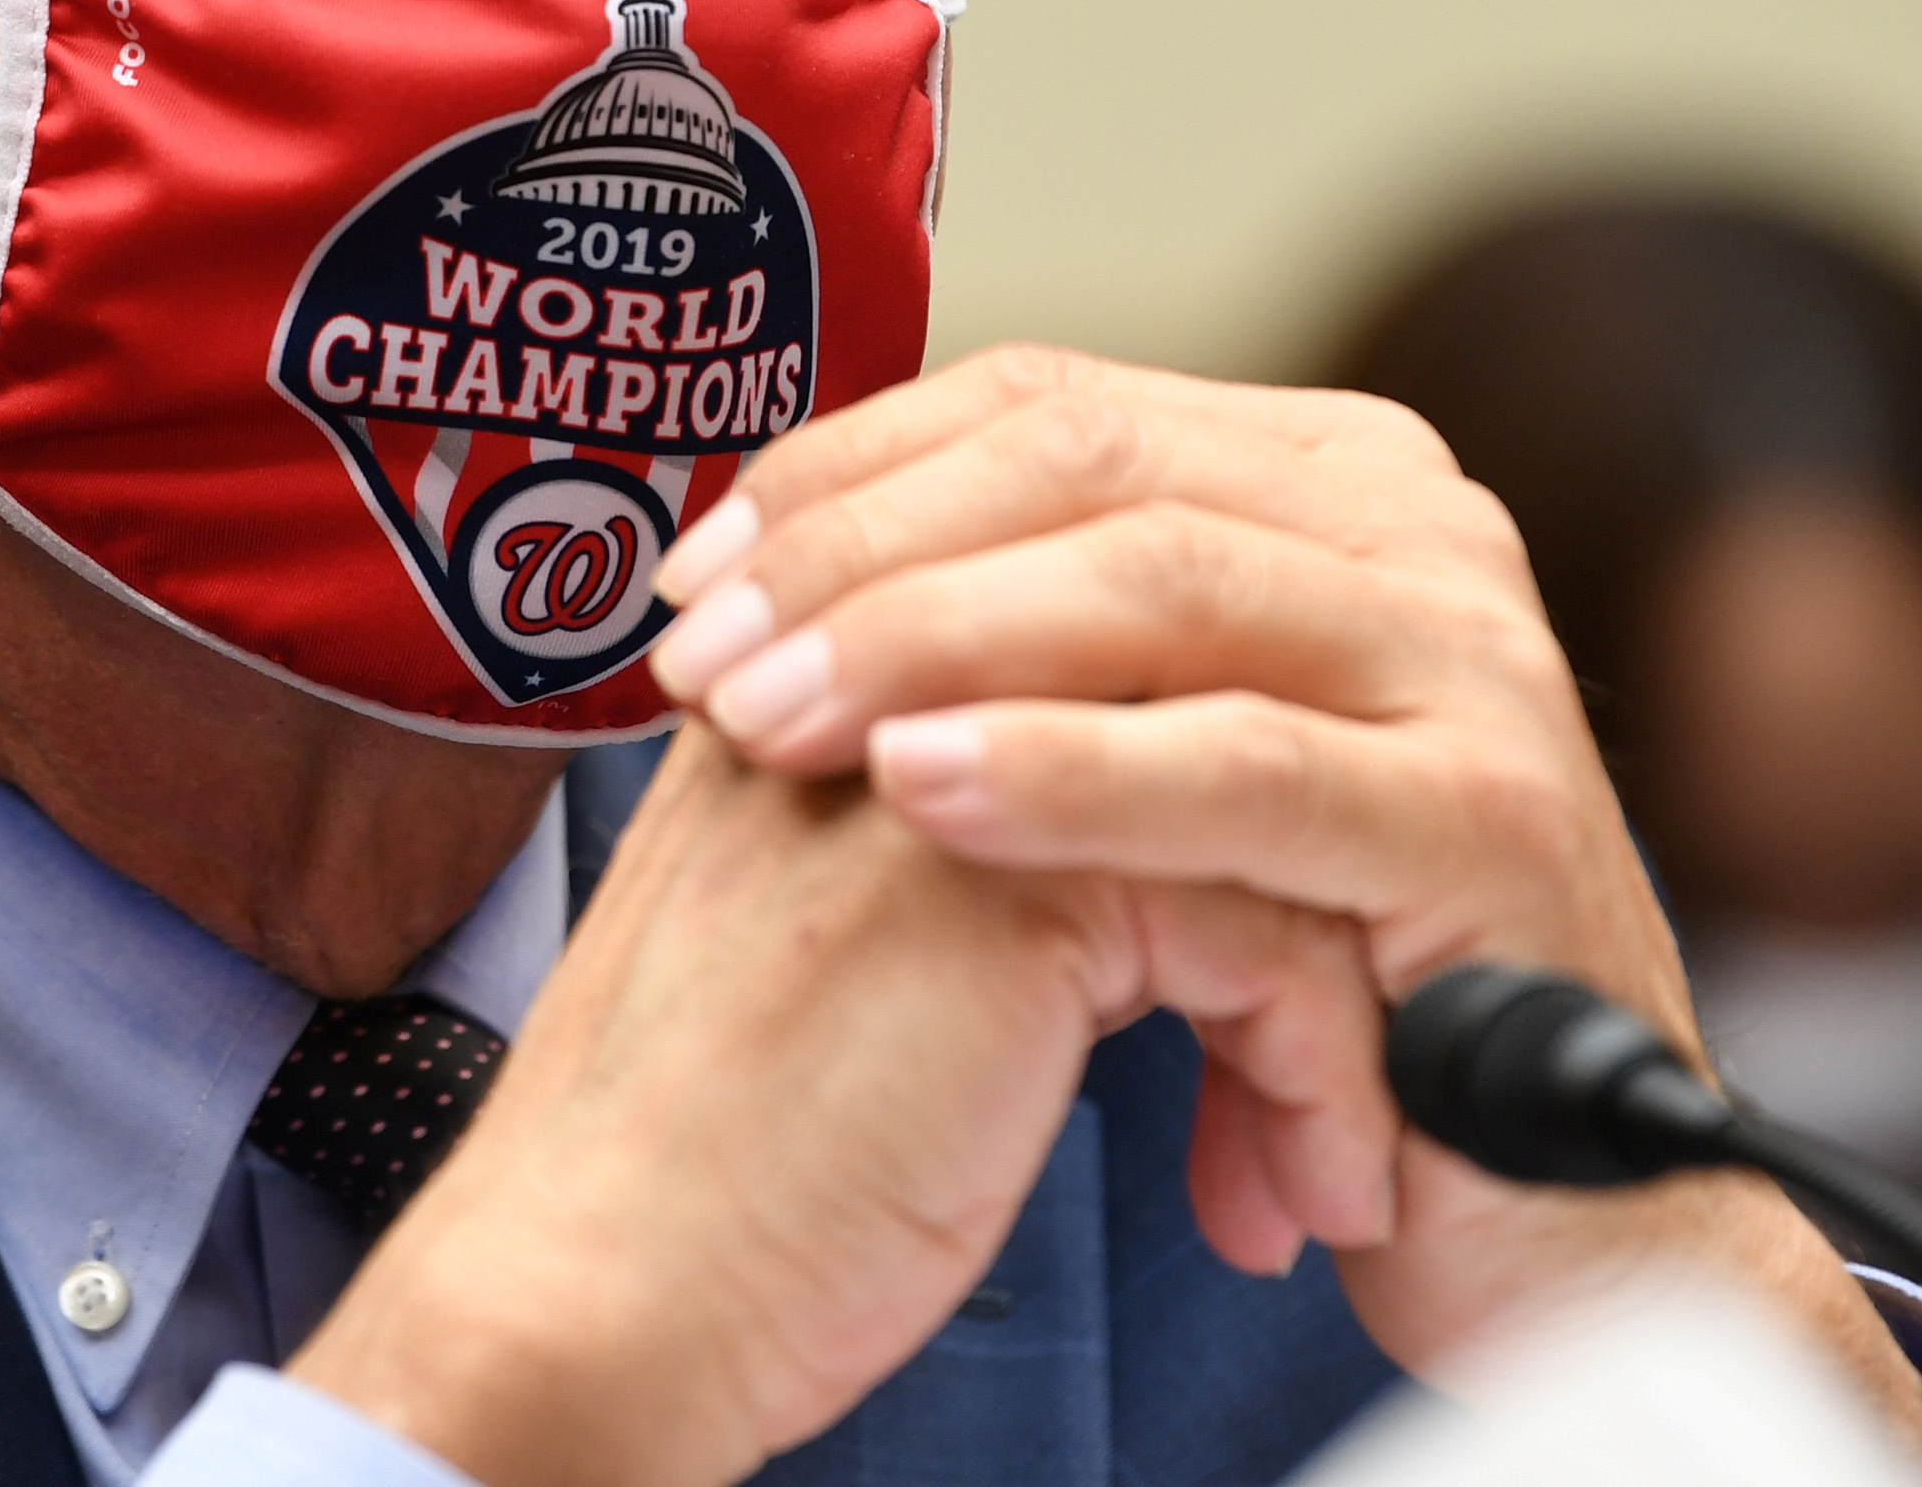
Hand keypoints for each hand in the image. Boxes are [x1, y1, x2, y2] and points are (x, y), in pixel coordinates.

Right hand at [286, 727, 1396, 1486]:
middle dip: (1298, 865)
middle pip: (1189, 689)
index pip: (1090, 634)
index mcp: (816, 675)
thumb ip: (942, 856)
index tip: (1264, 968)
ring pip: (1250, 791)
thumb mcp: (830, 948)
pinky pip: (1260, 921)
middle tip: (1331, 1046)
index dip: (1207, 792)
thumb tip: (1140, 877)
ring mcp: (936, 758)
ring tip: (1321, 1142)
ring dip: (1330, 990)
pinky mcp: (1003, 882)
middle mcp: (875, 679)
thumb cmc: (701, 1167)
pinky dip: (1316, 1071)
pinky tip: (1298, 1190)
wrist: (590, 1288)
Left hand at [638, 346, 1921, 1445]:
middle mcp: (1416, 532)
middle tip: (697, 658)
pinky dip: (1063, 769)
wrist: (1549, 1221)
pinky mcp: (1492, 823)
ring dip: (924, 641)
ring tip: (766, 724)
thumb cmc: (1310, 991)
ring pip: (1154, 584)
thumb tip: (766, 572)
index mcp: (1325, 482)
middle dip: (858, 555)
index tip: (688, 575)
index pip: (1044, 404)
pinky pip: (1238, 767)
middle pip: (1084, 462)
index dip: (845, 472)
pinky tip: (920, 793)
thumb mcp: (1151, 772)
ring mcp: (1472, 664)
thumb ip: (1027, 644)